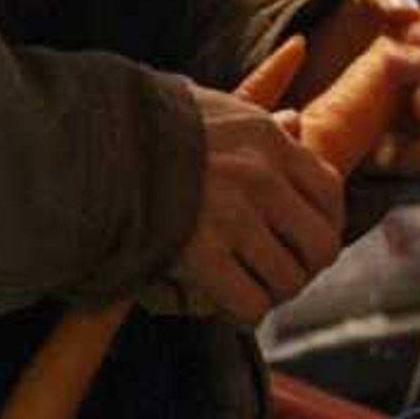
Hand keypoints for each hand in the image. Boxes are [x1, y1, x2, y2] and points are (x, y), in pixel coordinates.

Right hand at [161, 85, 346, 325]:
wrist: (89, 145)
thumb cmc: (146, 126)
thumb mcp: (211, 106)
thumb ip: (257, 117)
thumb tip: (296, 121)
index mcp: (266, 138)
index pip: (330, 190)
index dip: (327, 224)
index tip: (306, 240)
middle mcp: (260, 176)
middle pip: (320, 244)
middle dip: (305, 267)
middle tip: (280, 274)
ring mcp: (233, 215)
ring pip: (287, 279)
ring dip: (270, 293)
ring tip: (248, 290)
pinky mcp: (201, 253)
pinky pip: (249, 303)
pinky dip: (242, 313)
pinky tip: (227, 306)